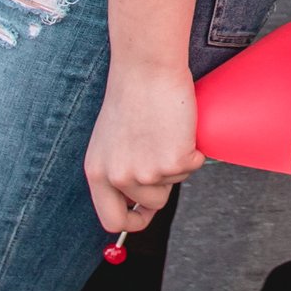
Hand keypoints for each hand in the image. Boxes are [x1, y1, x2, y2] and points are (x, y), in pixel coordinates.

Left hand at [86, 59, 202, 234]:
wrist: (147, 69)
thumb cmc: (132, 96)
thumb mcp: (111, 141)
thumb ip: (118, 170)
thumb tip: (138, 201)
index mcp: (97, 172)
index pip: (111, 220)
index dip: (132, 221)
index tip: (145, 213)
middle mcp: (118, 177)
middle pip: (150, 205)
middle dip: (163, 189)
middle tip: (164, 158)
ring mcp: (146, 172)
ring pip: (173, 185)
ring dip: (177, 164)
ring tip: (167, 131)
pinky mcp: (173, 162)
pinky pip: (192, 167)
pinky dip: (193, 150)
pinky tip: (180, 126)